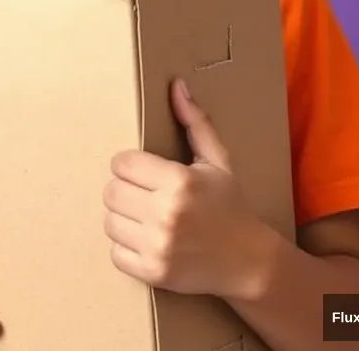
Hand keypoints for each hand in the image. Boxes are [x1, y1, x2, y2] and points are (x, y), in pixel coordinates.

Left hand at [103, 78, 270, 299]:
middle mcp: (166, 214)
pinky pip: (114, 253)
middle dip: (125, 190)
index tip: (144, 171)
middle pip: (111, 191)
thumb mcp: (217, 160)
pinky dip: (126, 247)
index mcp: (179, 181)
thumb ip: (194, 123)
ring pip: (109, 222)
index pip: (121, 163)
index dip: (130, 166)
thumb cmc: (230, 206)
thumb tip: (176, 86)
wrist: (249, 262)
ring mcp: (158, 246)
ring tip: (145, 216)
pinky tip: (146, 239)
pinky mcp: (152, 273)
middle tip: (144, 194)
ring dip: (123, 218)